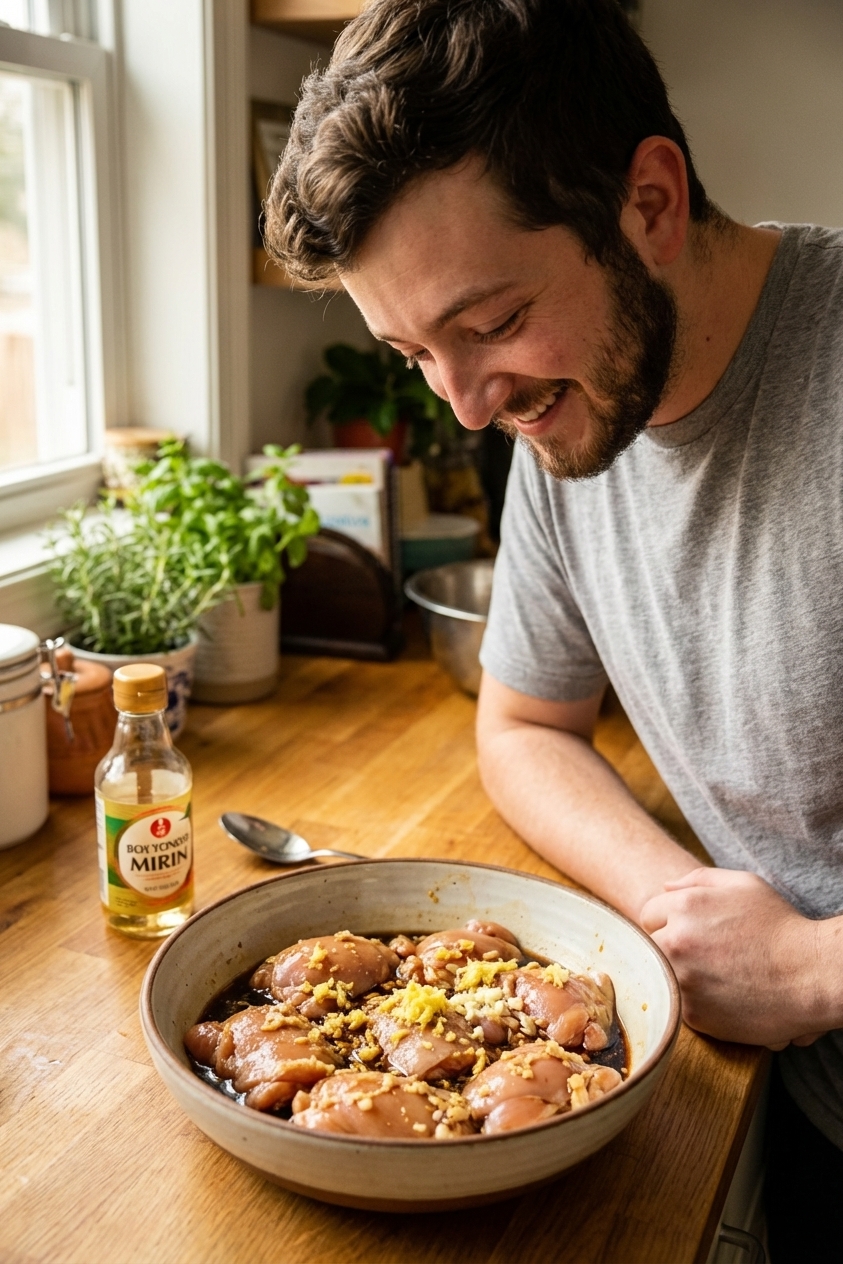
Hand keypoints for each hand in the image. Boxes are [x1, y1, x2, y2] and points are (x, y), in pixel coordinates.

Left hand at [640, 867, 826, 1048]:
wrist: (811, 975)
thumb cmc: (779, 926)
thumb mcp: (743, 884)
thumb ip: (697, 880)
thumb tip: (665, 888)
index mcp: (683, 907)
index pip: (648, 914)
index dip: (669, 921)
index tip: (692, 930)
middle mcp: (676, 942)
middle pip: (652, 945)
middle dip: (671, 947)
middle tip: (705, 954)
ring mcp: (683, 981)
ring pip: (664, 976)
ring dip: (681, 974)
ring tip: (715, 974)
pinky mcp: (693, 1015)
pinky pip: (681, 1004)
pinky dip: (697, 1000)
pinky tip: (723, 994)